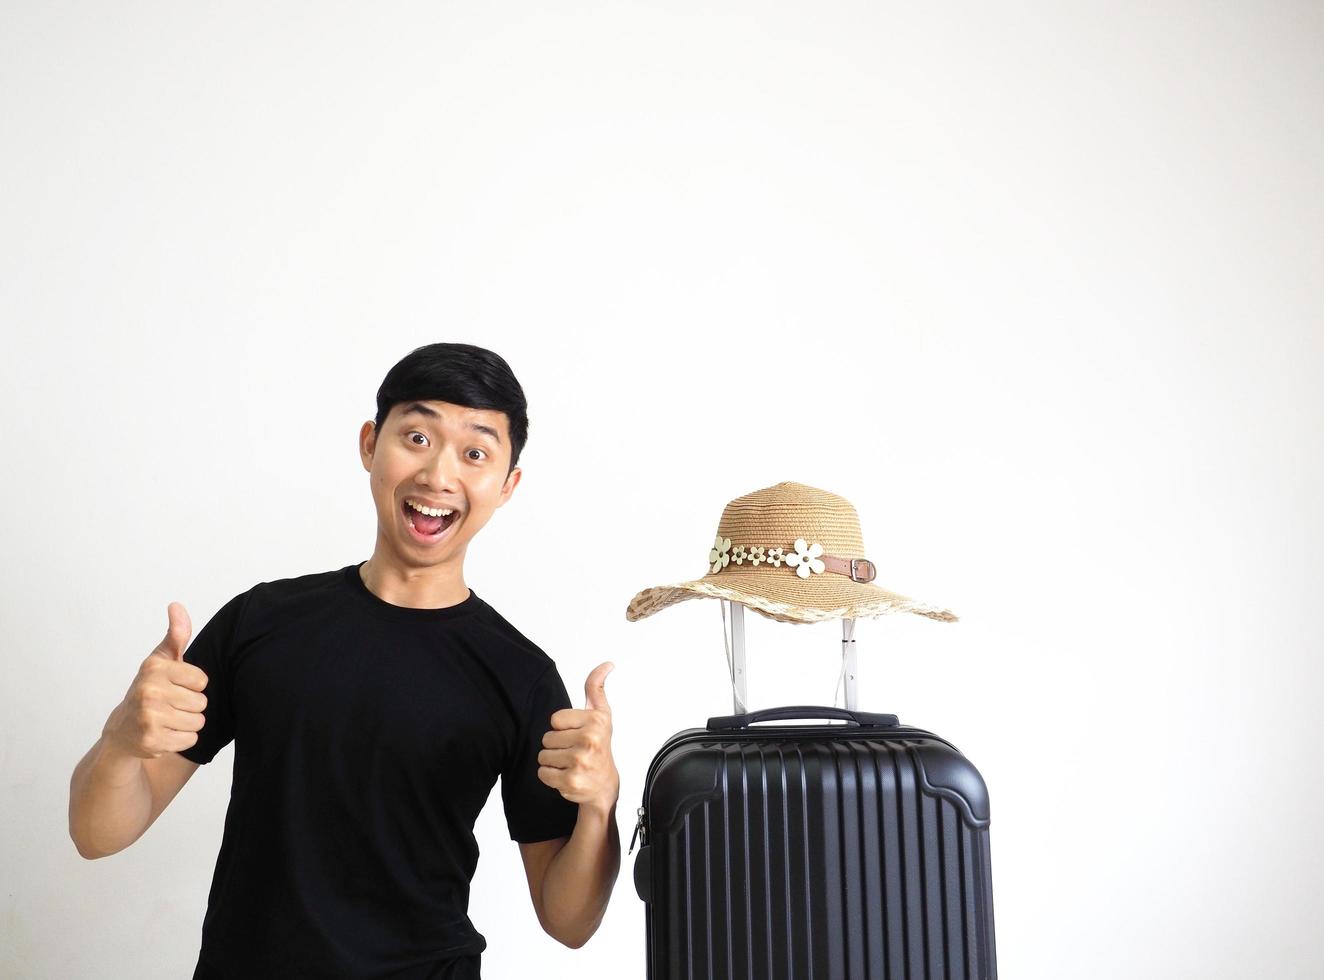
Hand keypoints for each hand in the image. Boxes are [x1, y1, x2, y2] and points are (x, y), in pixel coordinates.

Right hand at [103, 602, 209, 758]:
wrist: (122, 730)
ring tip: (167, 719)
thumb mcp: (161, 660)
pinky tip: (164, 733)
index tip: (175, 686)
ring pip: (198, 722)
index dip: (193, 685)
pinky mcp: (152, 741)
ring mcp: (149, 718)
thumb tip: (177, 605)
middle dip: (190, 706)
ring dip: (187, 723)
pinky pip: (190, 740)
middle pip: (201, 703)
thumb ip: (176, 635)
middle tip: (169, 705)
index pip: (202, 681)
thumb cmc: (149, 689)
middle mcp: (149, 692)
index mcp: (154, 669)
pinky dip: (181, 739)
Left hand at [537, 662, 619, 813]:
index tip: (578, 735)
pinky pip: (543, 773)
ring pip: (543, 755)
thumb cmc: (599, 747)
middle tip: (575, 752)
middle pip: (547, 738)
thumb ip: (596, 688)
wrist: (605, 786)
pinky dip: (551, 777)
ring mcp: (580, 761)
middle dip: (557, 746)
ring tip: (571, 764)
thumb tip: (607, 664)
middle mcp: (590, 739)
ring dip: (553, 762)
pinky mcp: (571, 780)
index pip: (554, 719)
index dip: (563, 729)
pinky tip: (567, 776)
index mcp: (596, 720)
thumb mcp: (601, 715)